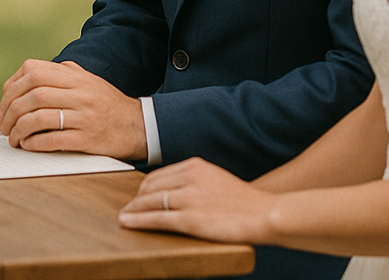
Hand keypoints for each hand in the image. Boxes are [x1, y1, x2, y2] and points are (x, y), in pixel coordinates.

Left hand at [0, 59, 147, 159]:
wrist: (140, 126)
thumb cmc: (109, 104)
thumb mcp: (89, 80)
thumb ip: (64, 73)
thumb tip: (30, 73)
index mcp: (76, 77)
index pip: (34, 71)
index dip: (12, 86)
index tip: (5, 102)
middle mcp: (79, 93)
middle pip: (32, 94)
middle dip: (10, 110)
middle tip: (3, 124)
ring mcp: (84, 116)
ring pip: (38, 117)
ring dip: (18, 129)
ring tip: (13, 138)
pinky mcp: (88, 139)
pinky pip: (52, 140)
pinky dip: (33, 143)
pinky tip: (28, 145)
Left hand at [118, 158, 274, 244]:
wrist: (264, 213)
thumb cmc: (244, 201)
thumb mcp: (216, 179)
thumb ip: (196, 180)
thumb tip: (179, 189)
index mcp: (195, 165)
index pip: (159, 174)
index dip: (145, 187)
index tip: (139, 195)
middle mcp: (188, 177)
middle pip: (151, 186)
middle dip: (137, 198)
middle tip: (129, 207)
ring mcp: (188, 198)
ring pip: (150, 201)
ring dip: (133, 209)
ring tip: (124, 216)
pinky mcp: (190, 218)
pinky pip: (156, 218)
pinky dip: (139, 220)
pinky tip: (128, 222)